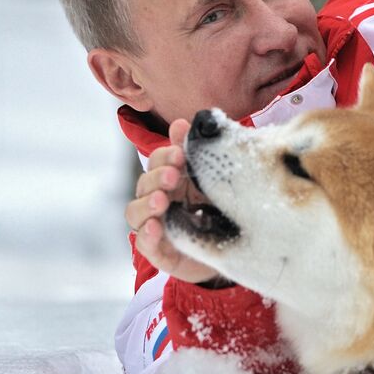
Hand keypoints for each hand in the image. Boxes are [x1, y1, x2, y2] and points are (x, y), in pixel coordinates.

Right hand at [126, 118, 220, 285]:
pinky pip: (145, 244)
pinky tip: (156, 227)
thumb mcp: (213, 178)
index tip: (180, 154)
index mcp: (170, 179)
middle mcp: (158, 200)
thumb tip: (181, 122)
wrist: (238, 247)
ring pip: (135, 212)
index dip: (163, 156)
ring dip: (146, 204)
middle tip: (173, 175)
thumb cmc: (221, 207)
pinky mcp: (160, 251)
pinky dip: (147, 235)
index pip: (156, 161)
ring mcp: (156, 226)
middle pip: (144, 184)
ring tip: (162, 200)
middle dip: (156, 178)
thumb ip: (197, 152)